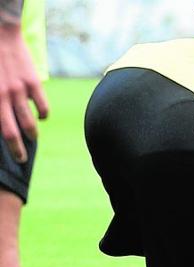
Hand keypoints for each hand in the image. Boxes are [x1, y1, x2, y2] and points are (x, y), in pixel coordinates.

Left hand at [0, 28, 48, 163]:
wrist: (0, 34)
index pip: (4, 131)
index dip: (10, 148)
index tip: (15, 158)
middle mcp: (6, 96)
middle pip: (17, 131)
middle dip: (20, 148)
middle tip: (23, 159)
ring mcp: (21, 90)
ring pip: (31, 120)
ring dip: (32, 132)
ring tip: (32, 138)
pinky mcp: (34, 82)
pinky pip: (43, 105)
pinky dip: (43, 114)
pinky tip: (40, 116)